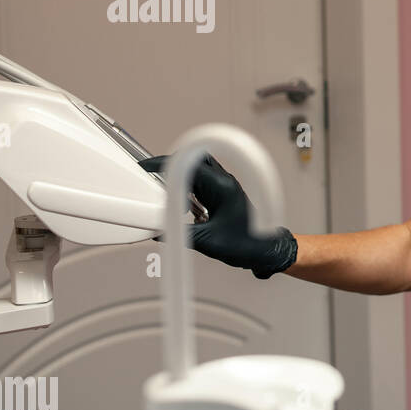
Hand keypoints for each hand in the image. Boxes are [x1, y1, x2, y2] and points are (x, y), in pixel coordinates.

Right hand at [139, 154, 297, 278]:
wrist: (264, 250)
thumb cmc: (245, 245)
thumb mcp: (205, 241)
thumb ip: (176, 234)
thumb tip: (154, 229)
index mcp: (222, 187)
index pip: (188, 164)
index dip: (164, 164)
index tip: (146, 167)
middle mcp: (224, 181)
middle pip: (192, 159)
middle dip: (171, 166)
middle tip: (153, 178)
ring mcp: (225, 186)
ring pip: (196, 170)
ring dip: (180, 179)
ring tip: (166, 195)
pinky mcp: (223, 193)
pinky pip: (201, 182)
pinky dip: (187, 189)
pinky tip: (182, 206)